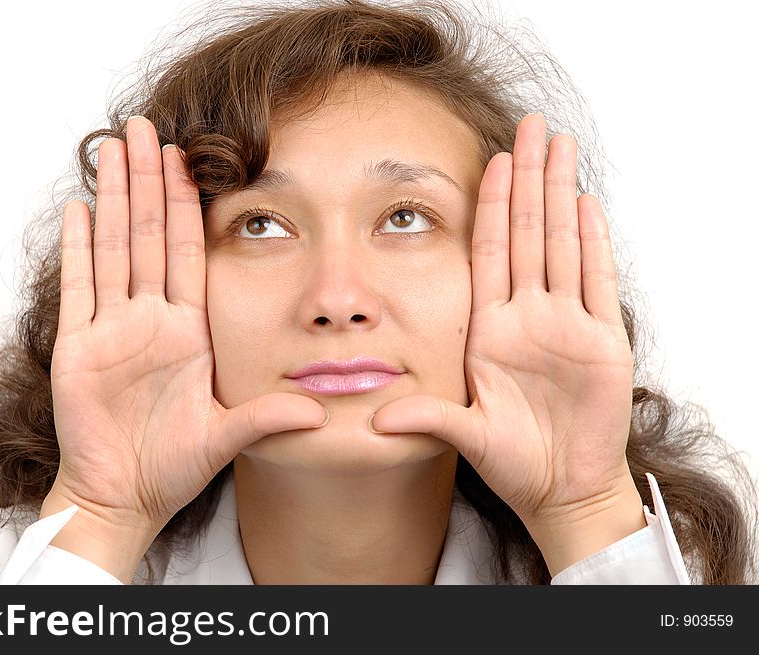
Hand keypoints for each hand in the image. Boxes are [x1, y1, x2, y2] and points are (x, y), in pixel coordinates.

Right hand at [46, 116, 327, 579]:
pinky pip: (78, 286)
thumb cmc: (171, 468)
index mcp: (188, 331)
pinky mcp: (77, 347)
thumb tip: (318, 410)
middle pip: (148, 235)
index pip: (188, 252)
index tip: (190, 159)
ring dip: (113, 198)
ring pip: (112, 248)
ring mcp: (111, 329)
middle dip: (147, 180)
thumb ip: (266, 418)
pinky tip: (79, 208)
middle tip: (145, 127)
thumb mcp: (226, 437)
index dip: (188, 204)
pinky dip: (77, 248)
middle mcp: (150, 320)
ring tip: (112, 149)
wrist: (123, 497)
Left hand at [371, 114, 643, 573]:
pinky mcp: (603, 343)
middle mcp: (528, 318)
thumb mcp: (465, 435)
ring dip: (562, 194)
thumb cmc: (514, 462)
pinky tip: (588, 203)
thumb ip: (427, 420)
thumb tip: (376, 419)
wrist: (562, 489)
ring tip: (561, 146)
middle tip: (531, 125)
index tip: (489, 161)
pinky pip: (598, 282)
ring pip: (564, 244)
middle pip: (530, 233)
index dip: (493, 206)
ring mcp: (567, 325)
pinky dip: (595, 243)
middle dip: (530, 178)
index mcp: (492, 330)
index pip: (491, 252)